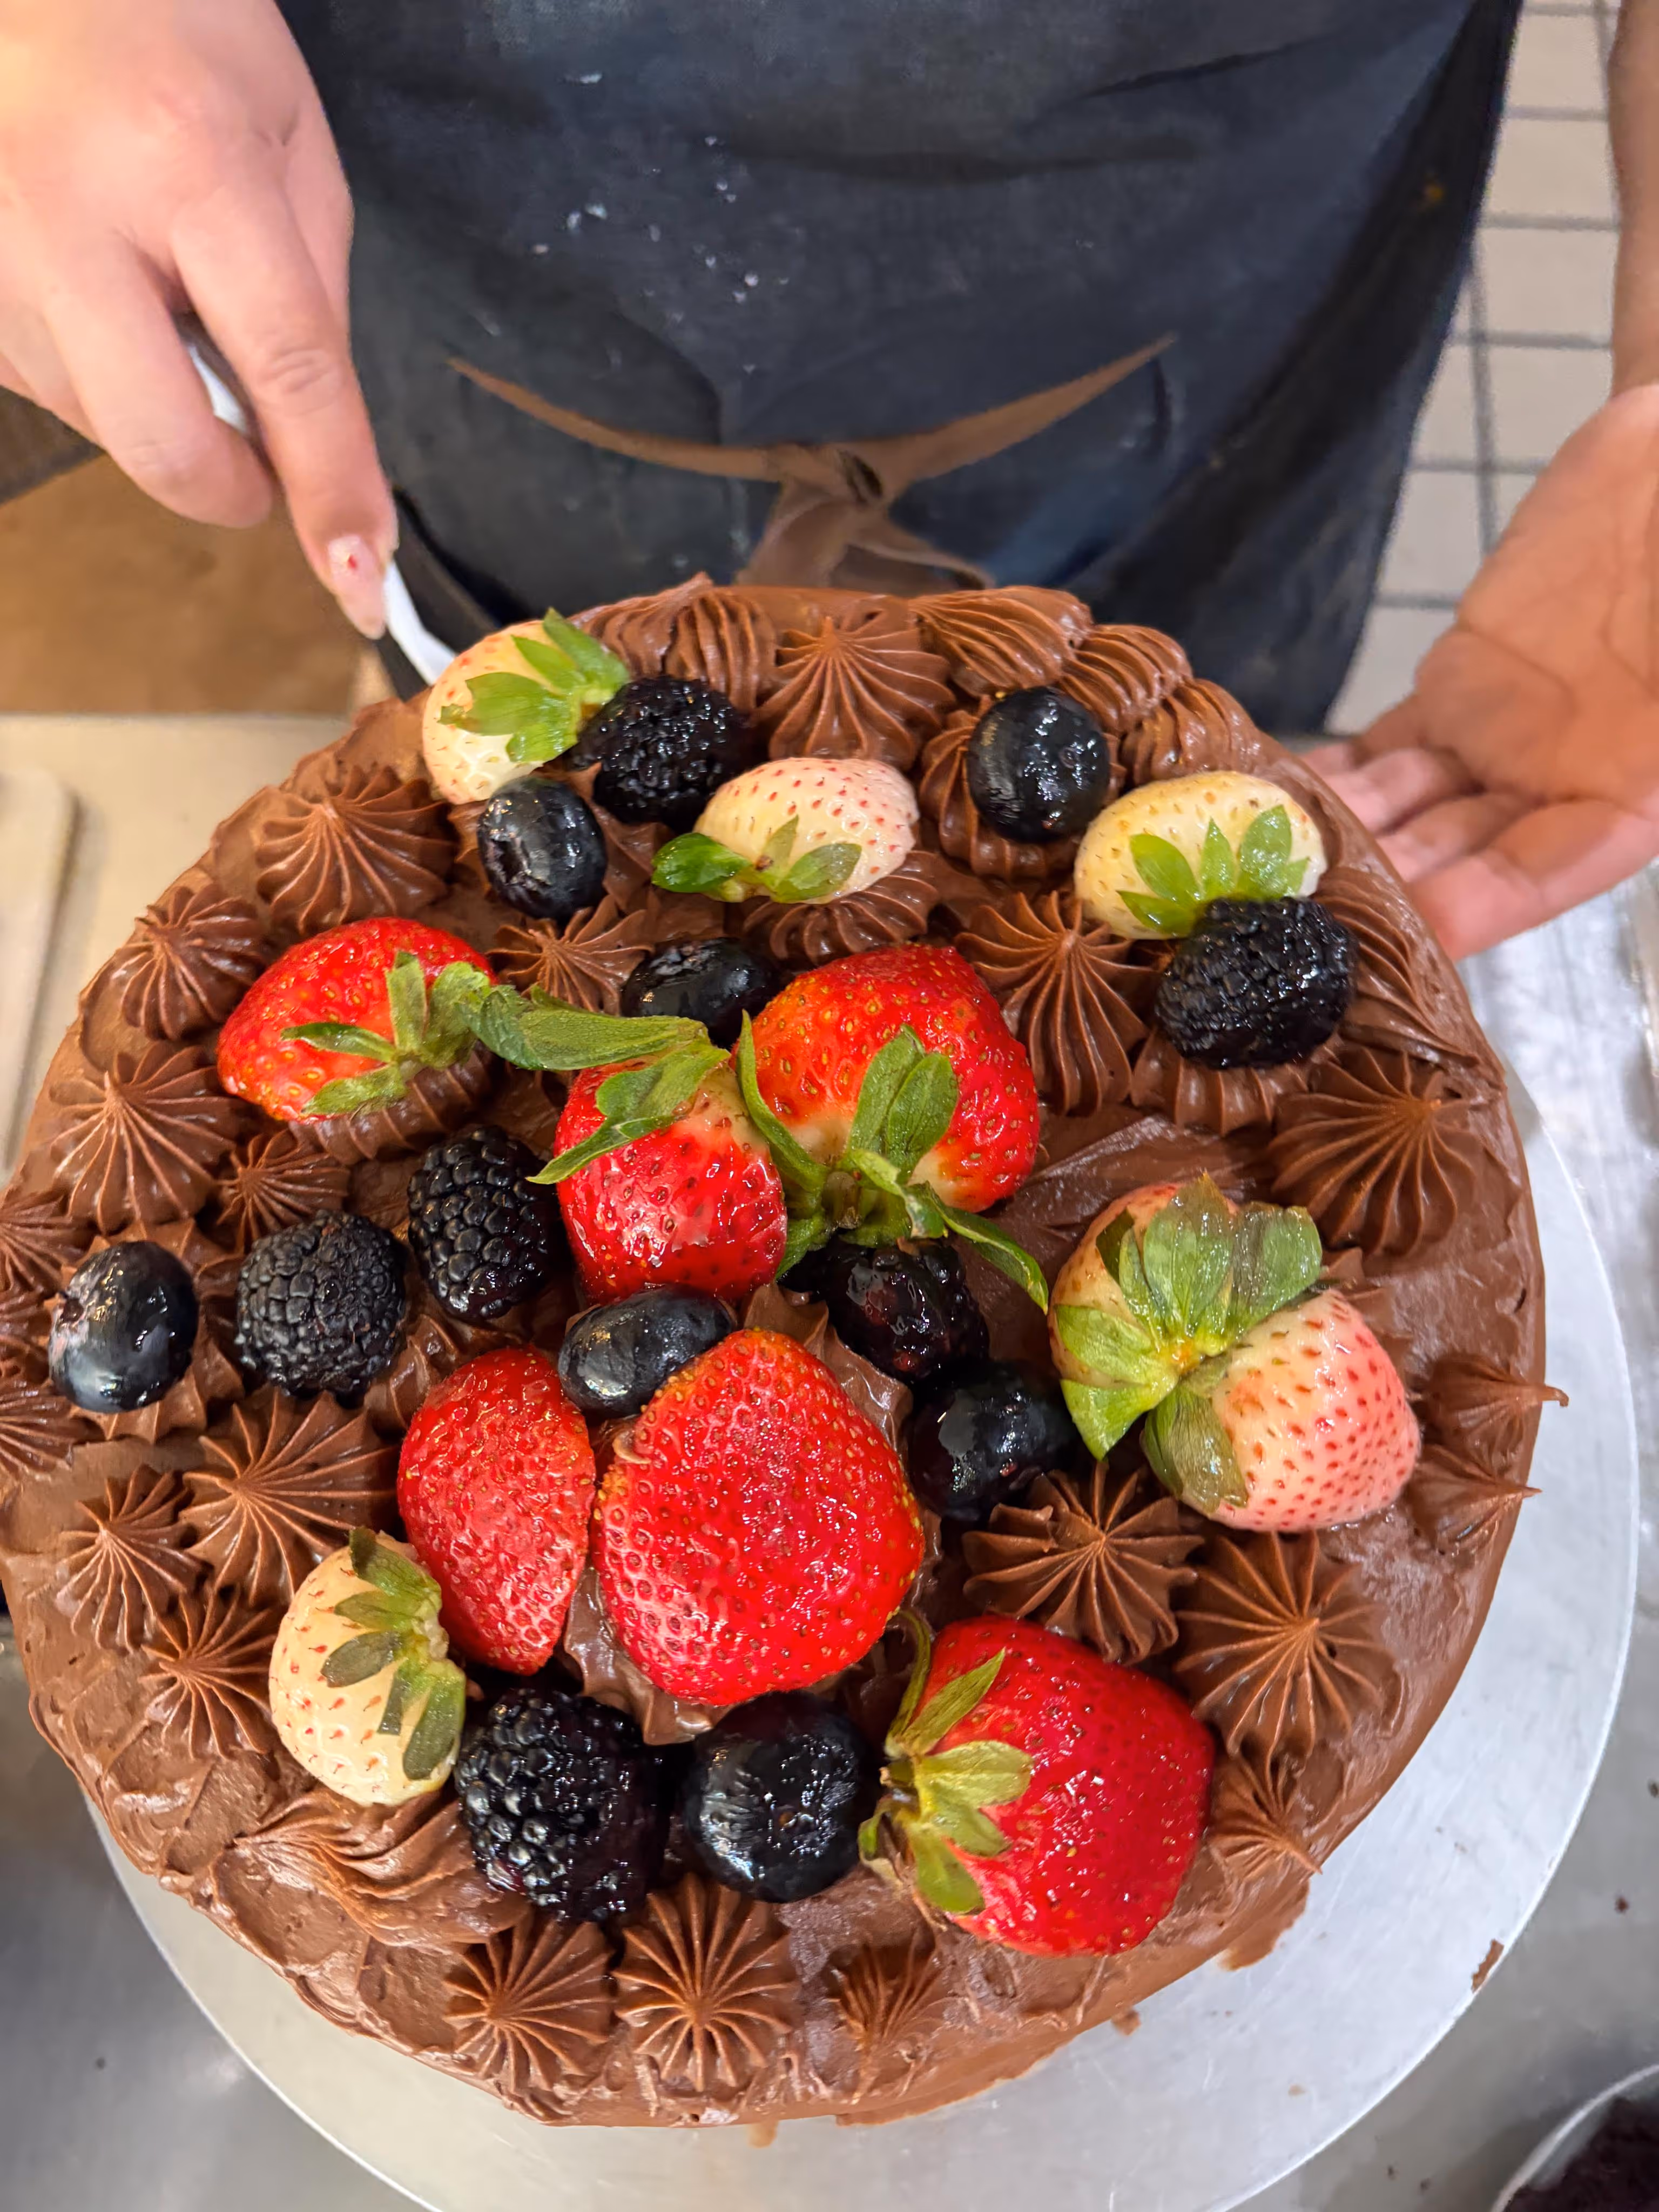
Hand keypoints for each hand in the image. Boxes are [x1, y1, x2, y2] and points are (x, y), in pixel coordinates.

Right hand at [0, 0, 392, 632]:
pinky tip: (96, 278)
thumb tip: (320, 448)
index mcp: (186, 161)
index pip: (287, 369)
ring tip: (156, 286)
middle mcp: (66, 214)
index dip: (330, 486)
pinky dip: (95, 368)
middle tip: (265, 457)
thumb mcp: (288, 137)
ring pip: (101, 424)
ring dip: (158, 404)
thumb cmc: (172, 32)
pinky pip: (43, 384)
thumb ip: (313, 298)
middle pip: (161, 442)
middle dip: (231, 486)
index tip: (363, 577)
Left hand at [1306, 385, 1658, 958]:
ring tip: (1267, 857)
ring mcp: (1502, 739)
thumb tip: (1627, 763)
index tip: (1415, 923)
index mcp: (1637, 794)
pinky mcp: (1456, 687)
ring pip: (1408, 809)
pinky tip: (1267, 798)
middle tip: (1304, 905)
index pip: (1546, 873)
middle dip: (1384, 881)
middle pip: (1459, 857)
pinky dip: (1328, 778)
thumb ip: (1652, 721)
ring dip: (1340, 836)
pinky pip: (1384, 750)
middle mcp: (1562, 786)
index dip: (1482, 904)